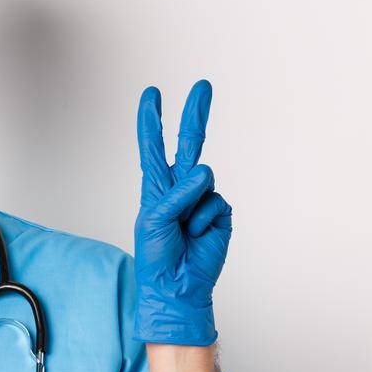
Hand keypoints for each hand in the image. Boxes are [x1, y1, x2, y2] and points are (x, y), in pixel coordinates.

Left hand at [133, 79, 232, 345]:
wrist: (177, 286)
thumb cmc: (157, 255)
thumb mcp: (154, 220)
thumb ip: (176, 193)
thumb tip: (204, 169)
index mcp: (156, 187)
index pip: (153, 147)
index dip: (152, 121)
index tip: (151, 94)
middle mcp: (180, 188)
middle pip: (189, 143)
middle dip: (195, 114)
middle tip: (203, 85)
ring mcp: (202, 199)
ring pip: (204, 177)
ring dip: (190, 204)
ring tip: (182, 230)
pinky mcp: (220, 213)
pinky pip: (215, 202)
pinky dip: (204, 220)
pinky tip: (197, 236)